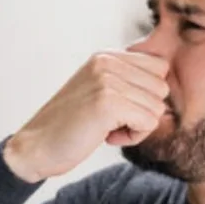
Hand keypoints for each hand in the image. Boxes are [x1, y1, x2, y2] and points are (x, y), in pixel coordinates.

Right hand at [4, 52, 169, 181]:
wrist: (34, 147)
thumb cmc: (69, 126)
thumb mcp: (98, 92)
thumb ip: (127, 82)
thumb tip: (169, 88)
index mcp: (106, 56)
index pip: (158, 67)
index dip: (146, 95)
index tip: (118, 109)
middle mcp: (107, 62)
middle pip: (161, 87)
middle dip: (143, 111)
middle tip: (112, 123)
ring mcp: (106, 80)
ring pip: (157, 107)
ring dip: (137, 126)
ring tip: (106, 129)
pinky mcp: (107, 102)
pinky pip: (148, 122)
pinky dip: (133, 137)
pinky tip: (107, 137)